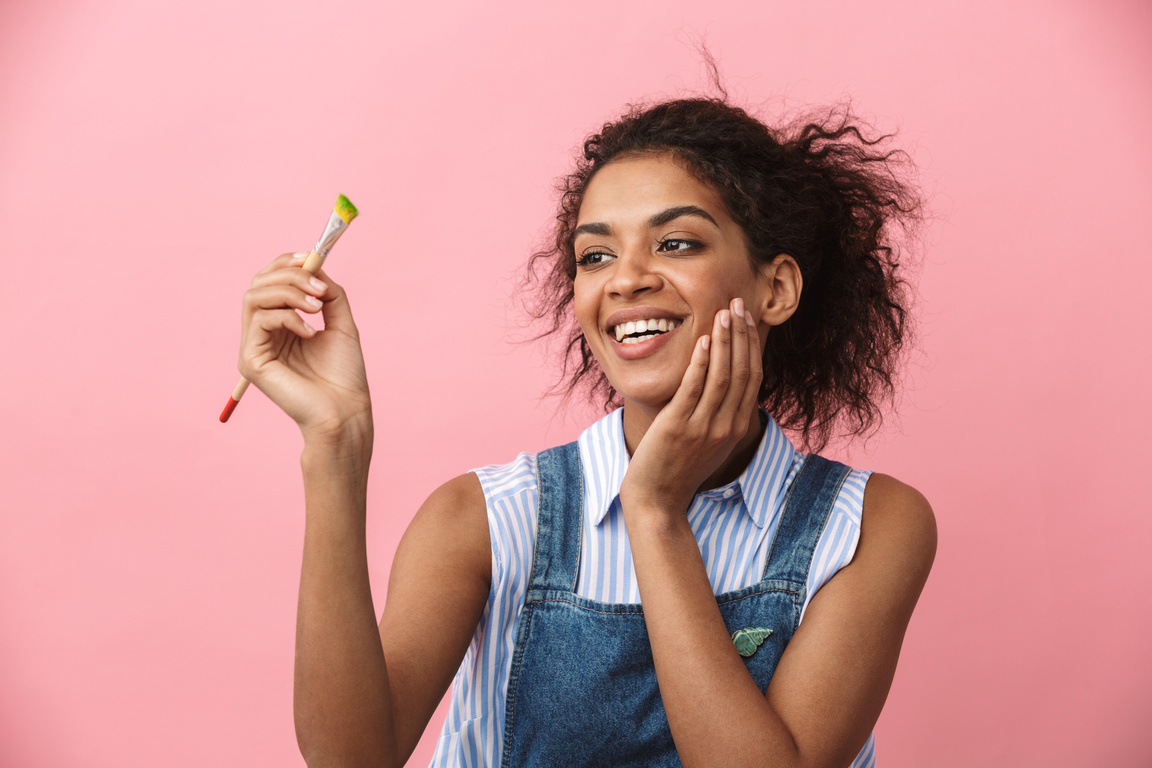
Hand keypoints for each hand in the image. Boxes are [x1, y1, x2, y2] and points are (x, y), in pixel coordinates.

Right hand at [237, 252, 371, 440]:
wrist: (345, 410)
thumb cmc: (344, 374)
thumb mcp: (340, 322)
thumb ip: (327, 293)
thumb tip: (315, 265)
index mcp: (281, 324)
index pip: (270, 281)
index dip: (287, 264)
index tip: (312, 256)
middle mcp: (262, 334)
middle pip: (258, 283)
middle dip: (290, 275)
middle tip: (319, 288)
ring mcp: (253, 347)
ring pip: (254, 296)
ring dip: (289, 292)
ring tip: (317, 308)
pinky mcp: (250, 361)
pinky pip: (260, 320)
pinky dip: (288, 317)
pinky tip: (311, 333)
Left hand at [619, 297, 763, 517]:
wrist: (657, 499)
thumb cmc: (678, 467)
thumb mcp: (708, 441)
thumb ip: (719, 414)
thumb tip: (721, 381)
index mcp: (736, 428)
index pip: (752, 378)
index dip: (751, 345)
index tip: (747, 318)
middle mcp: (726, 426)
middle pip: (741, 372)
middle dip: (741, 335)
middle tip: (737, 304)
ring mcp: (703, 427)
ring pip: (721, 376)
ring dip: (724, 341)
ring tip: (723, 313)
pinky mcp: (678, 427)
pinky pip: (694, 389)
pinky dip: (700, 362)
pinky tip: (702, 339)